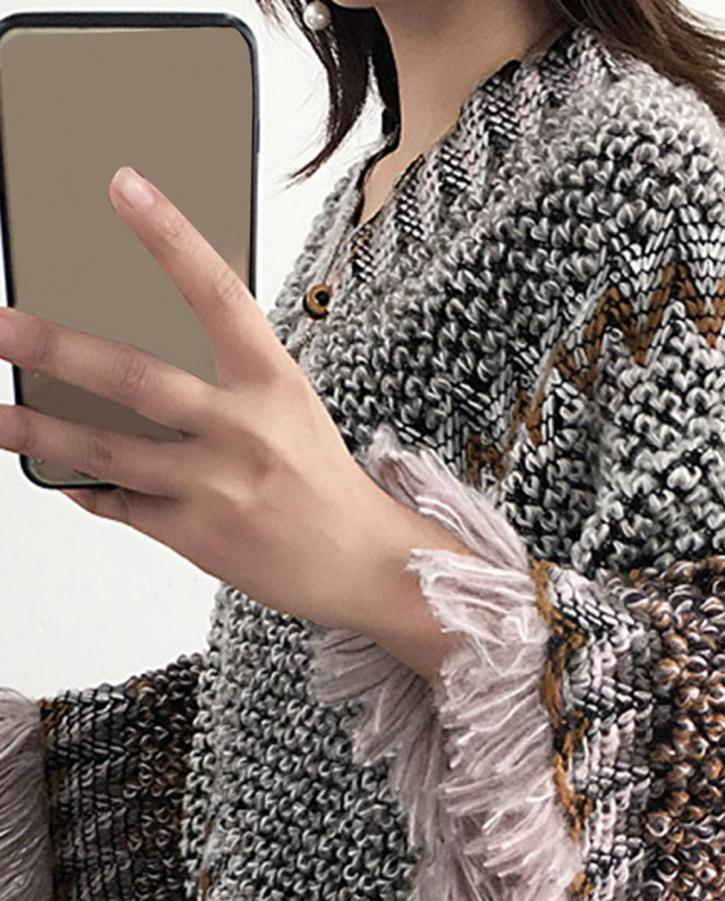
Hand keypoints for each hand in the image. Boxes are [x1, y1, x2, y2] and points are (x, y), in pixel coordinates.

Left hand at [0, 165, 407, 630]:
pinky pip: (120, 505)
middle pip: (132, 376)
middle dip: (52, 349)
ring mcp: (216, 486)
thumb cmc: (325, 483)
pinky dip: (88, 490)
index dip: (170, 236)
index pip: (217, 294)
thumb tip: (143, 375)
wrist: (359, 562)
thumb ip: (228, 387)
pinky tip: (66, 480)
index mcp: (274, 385)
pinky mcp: (195, 535)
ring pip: (106, 450)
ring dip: (37, 430)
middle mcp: (244, 430)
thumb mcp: (291, 413)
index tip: (124, 186)